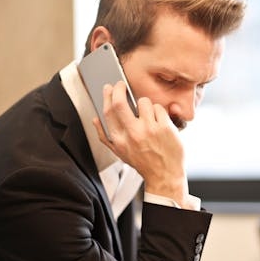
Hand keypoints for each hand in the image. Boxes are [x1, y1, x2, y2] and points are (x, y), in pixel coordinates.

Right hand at [94, 81, 190, 207]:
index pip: (108, 112)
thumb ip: (105, 136)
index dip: (107, 96)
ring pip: (143, 102)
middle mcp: (132, 134)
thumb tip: (95, 119)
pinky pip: (159, 108)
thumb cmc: (143, 163)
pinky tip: (159, 122)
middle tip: (122, 84)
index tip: (109, 88)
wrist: (164, 175)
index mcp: (119, 140)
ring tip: (148, 115)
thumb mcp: (119, 152)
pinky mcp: (164, 127)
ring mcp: (149, 130)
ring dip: (145, 104)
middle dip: (119, 88)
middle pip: (120, 102)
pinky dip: (159, 112)